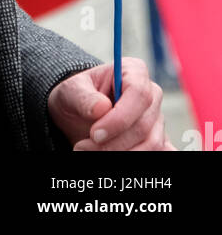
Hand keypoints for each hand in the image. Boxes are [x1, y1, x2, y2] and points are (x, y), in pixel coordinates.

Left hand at [48, 59, 174, 150]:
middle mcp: (151, 95)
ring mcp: (157, 120)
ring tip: (90, 153)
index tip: (95, 134)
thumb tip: (102, 107)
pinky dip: (140, 161)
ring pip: (151, 145)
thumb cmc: (77, 95)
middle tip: (83, 148)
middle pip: (143, 126)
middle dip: (113, 143)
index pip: (138, 95)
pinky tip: (121, 162)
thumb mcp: (72, 90)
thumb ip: (84, 97)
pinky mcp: (157, 140)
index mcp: (134, 72)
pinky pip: (161, 153)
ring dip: (120, 155)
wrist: (77, 112)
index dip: (119, 118)